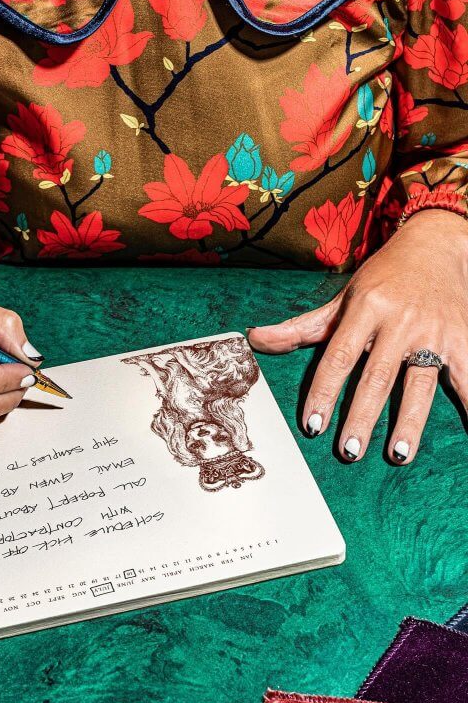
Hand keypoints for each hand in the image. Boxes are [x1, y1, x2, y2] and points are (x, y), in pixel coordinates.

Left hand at [247, 209, 467, 463]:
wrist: (435, 246)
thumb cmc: (382, 278)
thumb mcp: (342, 298)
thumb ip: (302, 327)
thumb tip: (255, 339)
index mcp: (365, 308)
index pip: (338, 356)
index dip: (324, 392)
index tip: (313, 425)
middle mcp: (399, 321)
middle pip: (377, 377)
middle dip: (362, 417)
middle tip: (348, 451)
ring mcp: (433, 331)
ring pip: (419, 384)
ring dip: (409, 423)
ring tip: (398, 455)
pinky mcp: (462, 337)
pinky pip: (467, 376)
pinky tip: (467, 427)